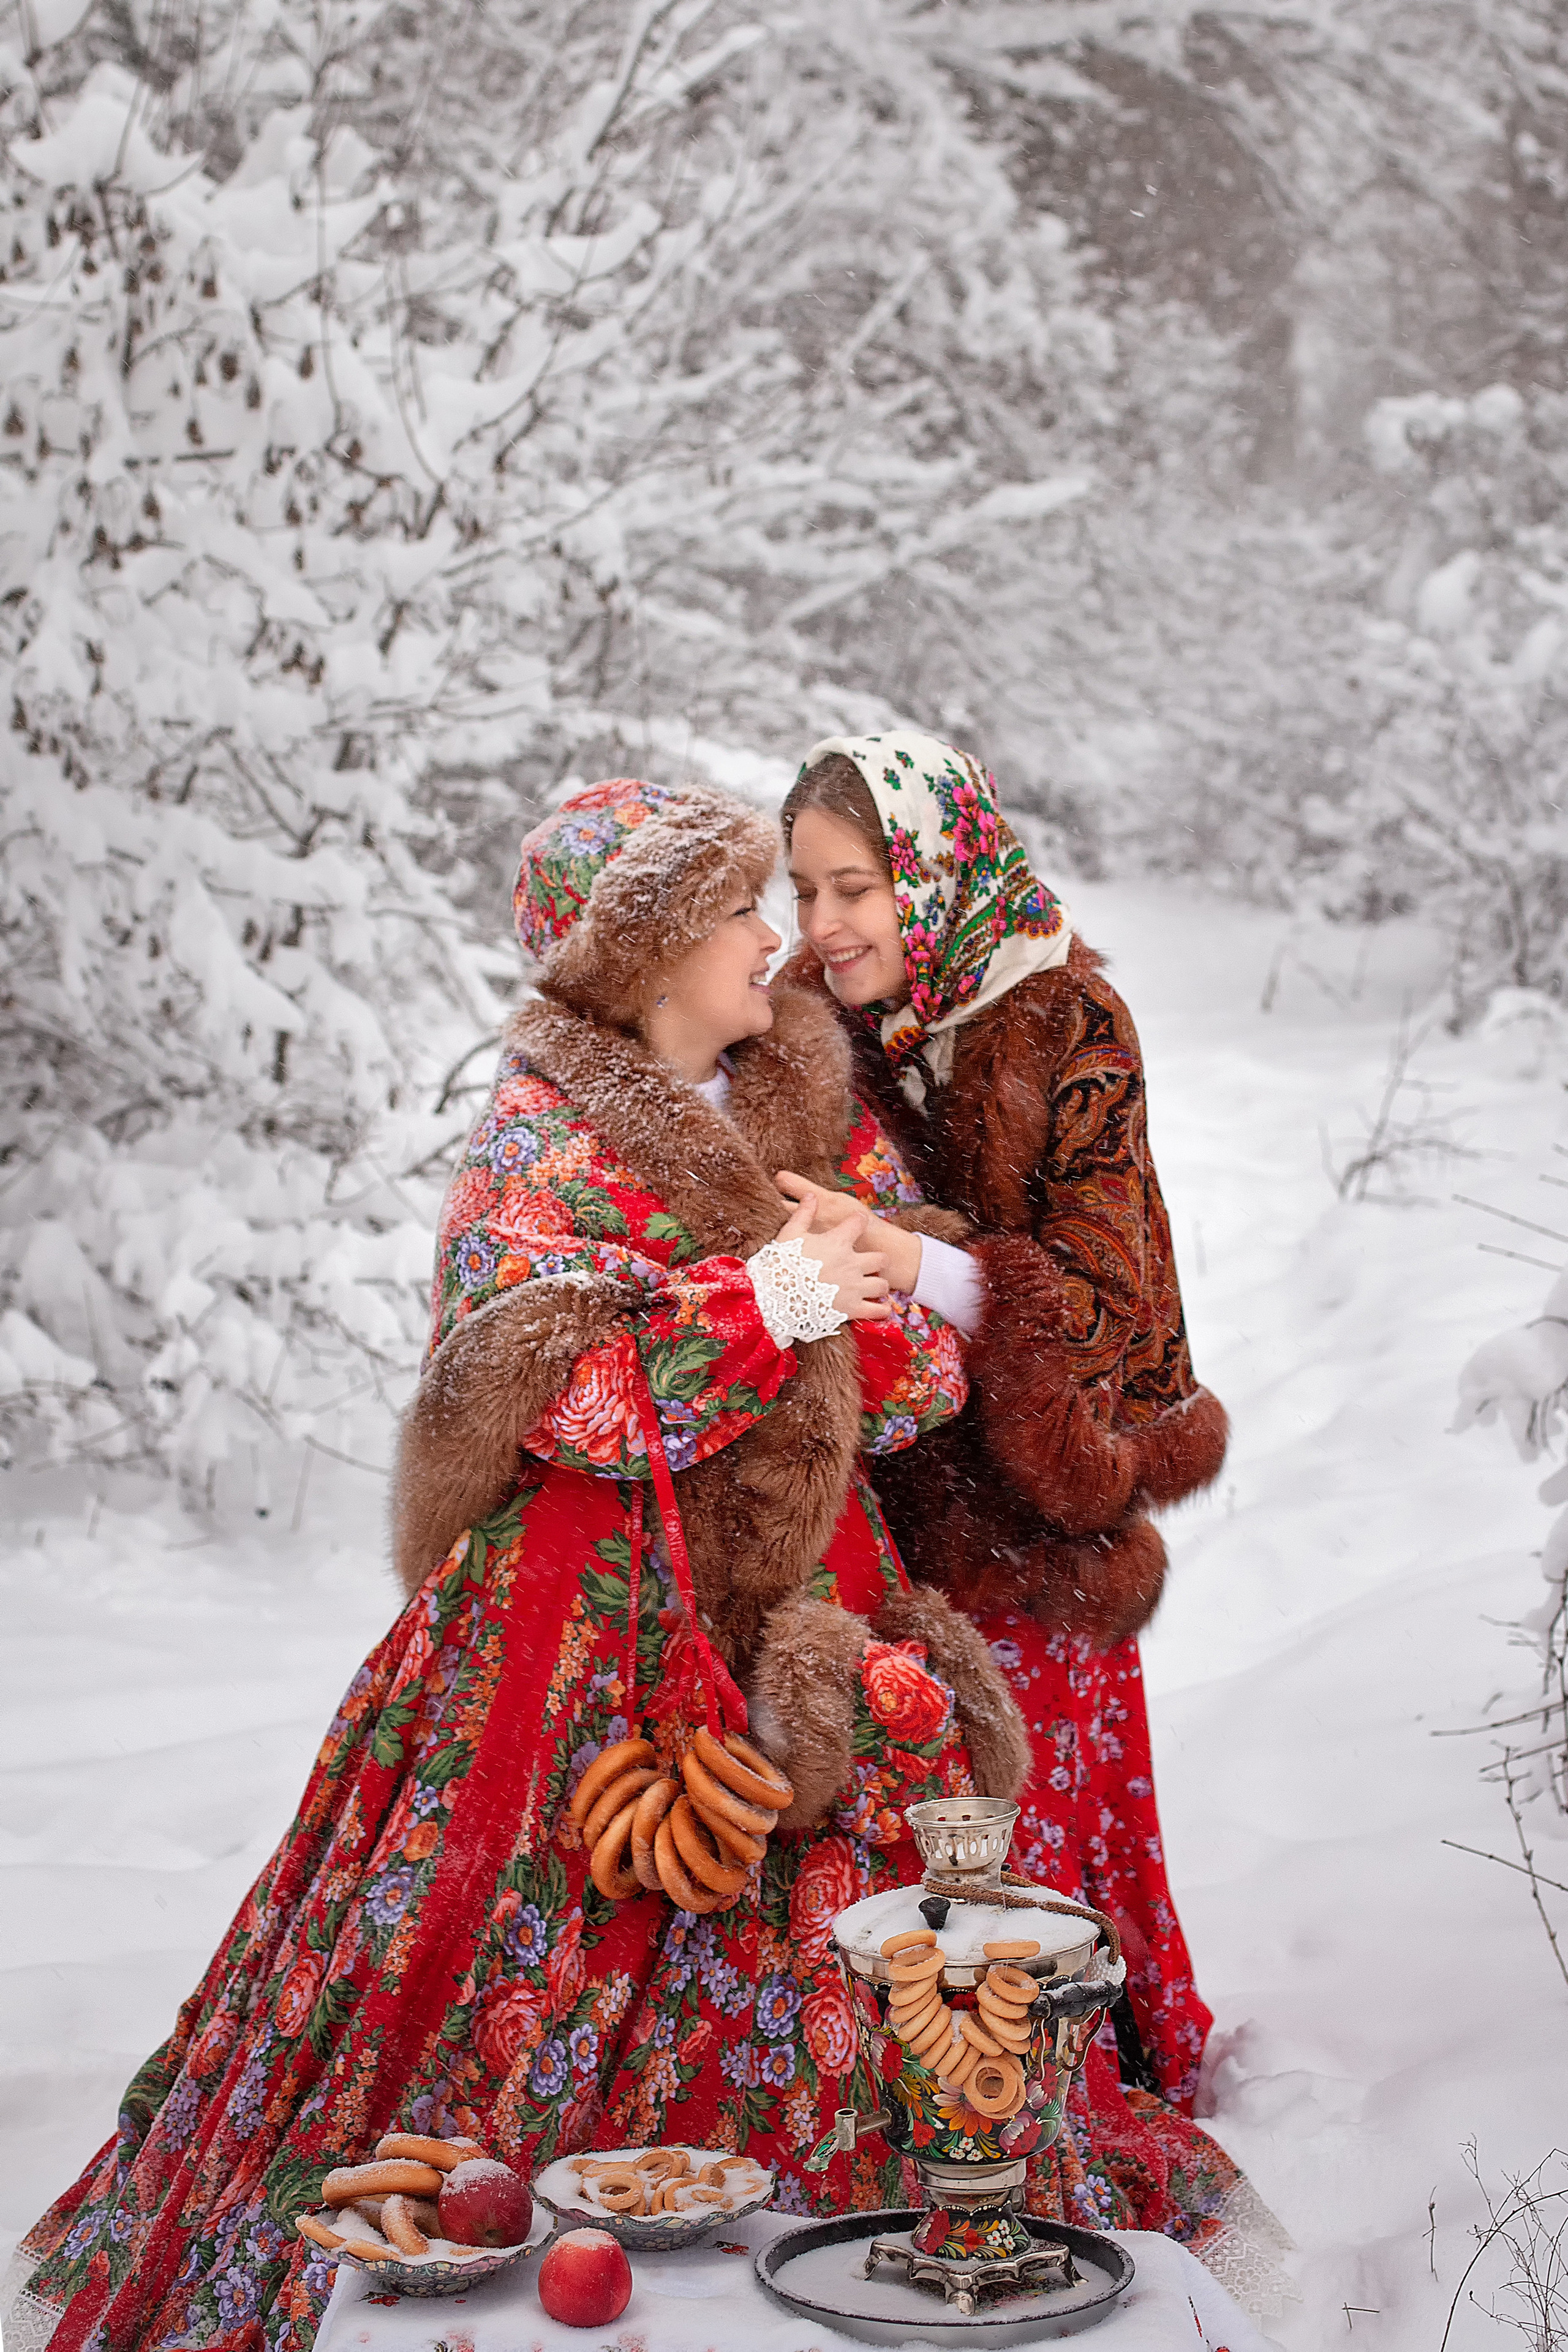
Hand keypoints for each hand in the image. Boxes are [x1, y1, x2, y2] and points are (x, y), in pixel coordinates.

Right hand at [774, 1186, 890, 1320]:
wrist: (776, 1297)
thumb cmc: (782, 1263)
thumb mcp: (790, 1234)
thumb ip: (804, 1213)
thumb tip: (811, 1195)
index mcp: (838, 1242)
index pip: (859, 1223)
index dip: (859, 1221)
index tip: (857, 1222)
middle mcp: (852, 1263)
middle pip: (881, 1258)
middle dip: (877, 1260)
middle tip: (869, 1263)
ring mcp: (855, 1287)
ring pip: (882, 1285)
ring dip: (879, 1285)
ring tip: (872, 1286)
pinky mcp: (853, 1309)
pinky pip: (878, 1310)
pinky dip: (880, 1310)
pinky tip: (878, 1308)